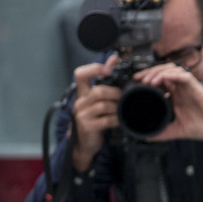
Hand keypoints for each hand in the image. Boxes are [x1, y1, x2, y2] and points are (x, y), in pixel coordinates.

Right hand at [69, 54, 121, 170]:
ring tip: (122, 110)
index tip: (108, 70)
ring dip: (117, 107)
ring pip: (103, 105)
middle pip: (98, 90)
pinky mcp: (88, 126)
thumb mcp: (97, 100)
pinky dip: (117, 119)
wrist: (86, 143)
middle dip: (115, 93)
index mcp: (82, 93)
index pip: (80, 74)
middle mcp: (80, 102)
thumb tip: (114, 58)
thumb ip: (105, 80)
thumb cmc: (94, 119)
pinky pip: (107, 120)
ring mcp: (82, 115)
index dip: (94, 69)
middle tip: (123, 98)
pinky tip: (120, 120)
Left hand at [137, 63, 202, 149]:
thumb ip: (163, 132)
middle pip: (162, 72)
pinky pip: (181, 74)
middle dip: (148, 72)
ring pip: (171, 69)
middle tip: (137, 78)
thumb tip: (148, 137)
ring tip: (147, 80)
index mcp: (177, 96)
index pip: (159, 81)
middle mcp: (181, 89)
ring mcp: (188, 86)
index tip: (136, 84)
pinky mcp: (196, 85)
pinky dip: (170, 74)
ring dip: (157, 72)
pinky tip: (160, 79)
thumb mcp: (177, 131)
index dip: (147, 79)